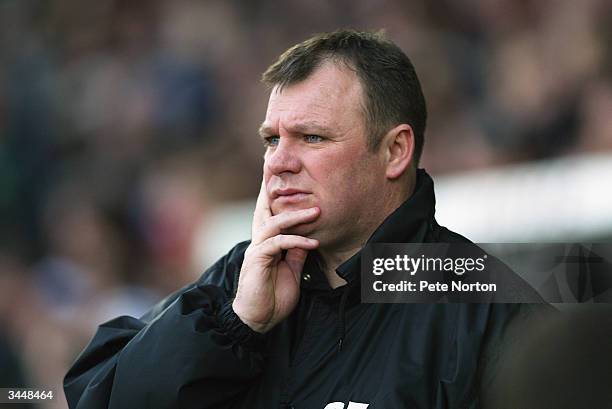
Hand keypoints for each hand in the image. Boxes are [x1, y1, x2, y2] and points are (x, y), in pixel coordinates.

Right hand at [232, 181, 319, 332]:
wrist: (257, 319)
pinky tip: (312, 242)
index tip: (286, 181)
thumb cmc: (273, 297)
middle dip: (278, 193)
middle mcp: (259, 242)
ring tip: (316, 212)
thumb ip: (297, 252)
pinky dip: (296, 241)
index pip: (270, 215)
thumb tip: (308, 237)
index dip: (275, 197)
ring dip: (296, 217)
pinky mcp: (257, 260)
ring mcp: (257, 250)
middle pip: (266, 210)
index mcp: (266, 243)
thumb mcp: (292, 271)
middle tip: (293, 180)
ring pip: (274, 224)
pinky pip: (278, 244)